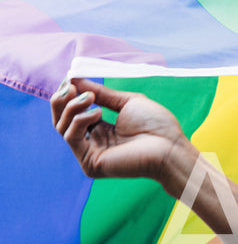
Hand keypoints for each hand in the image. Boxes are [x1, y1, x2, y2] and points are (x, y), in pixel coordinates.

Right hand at [50, 79, 188, 183]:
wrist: (170, 147)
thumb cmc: (157, 126)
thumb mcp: (126, 102)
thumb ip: (100, 93)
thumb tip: (73, 79)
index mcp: (101, 129)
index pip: (71, 112)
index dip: (67, 95)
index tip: (69, 80)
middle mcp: (93, 141)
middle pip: (60, 119)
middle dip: (61, 99)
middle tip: (71, 86)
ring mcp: (90, 154)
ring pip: (62, 126)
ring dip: (72, 107)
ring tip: (90, 98)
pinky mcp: (90, 164)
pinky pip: (71, 137)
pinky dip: (80, 121)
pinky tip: (97, 114)